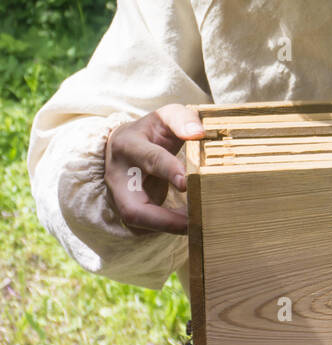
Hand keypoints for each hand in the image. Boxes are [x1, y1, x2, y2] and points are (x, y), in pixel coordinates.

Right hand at [104, 104, 204, 234]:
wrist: (125, 146)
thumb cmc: (150, 131)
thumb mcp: (164, 117)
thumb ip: (182, 119)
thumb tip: (199, 133)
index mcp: (129, 145)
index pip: (150, 159)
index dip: (168, 170)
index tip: (187, 183)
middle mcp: (119, 176)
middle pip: (132, 209)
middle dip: (163, 220)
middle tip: (193, 222)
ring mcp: (121, 197)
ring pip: (139, 223)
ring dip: (170, 227)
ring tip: (199, 223)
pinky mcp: (130, 210)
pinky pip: (147, 226)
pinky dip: (169, 227)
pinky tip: (192, 222)